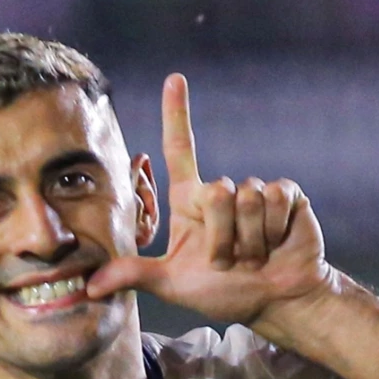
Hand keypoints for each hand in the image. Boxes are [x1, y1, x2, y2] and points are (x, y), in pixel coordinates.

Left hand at [84, 74, 334, 331]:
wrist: (276, 300)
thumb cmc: (224, 293)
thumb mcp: (173, 285)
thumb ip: (135, 276)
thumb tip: (90, 288)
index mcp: (190, 202)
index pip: (180, 148)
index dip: (177, 113)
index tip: (174, 78)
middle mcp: (220, 192)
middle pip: (217, 191)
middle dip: (223, 236)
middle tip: (229, 261)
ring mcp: (255, 191)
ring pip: (247, 197)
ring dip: (250, 239)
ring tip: (253, 256)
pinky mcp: (287, 194)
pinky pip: (277, 198)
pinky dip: (274, 230)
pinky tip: (277, 243)